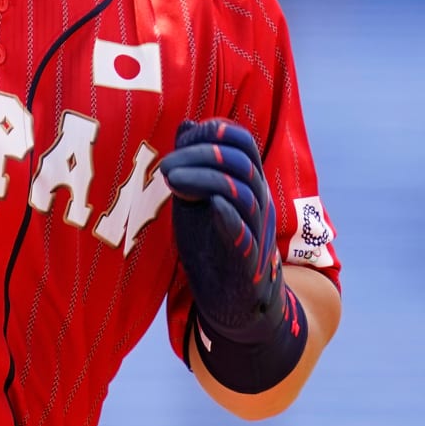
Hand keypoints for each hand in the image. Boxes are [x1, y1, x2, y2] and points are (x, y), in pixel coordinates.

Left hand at [159, 119, 291, 342]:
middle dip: (202, 155)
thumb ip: (195, 164)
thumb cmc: (213, 244)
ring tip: (170, 180)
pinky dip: (230, 218)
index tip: (180, 141)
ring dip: (205, 180)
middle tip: (165, 167)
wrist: (232, 301)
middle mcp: (259, 203)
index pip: (243, 142)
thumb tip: (187, 124)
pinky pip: (246, 236)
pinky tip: (212, 206)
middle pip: (242, 163)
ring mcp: (256, 231)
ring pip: (244, 194)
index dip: (213, 133)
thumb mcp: (198, 198)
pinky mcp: (247, 262)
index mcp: (249, 184)